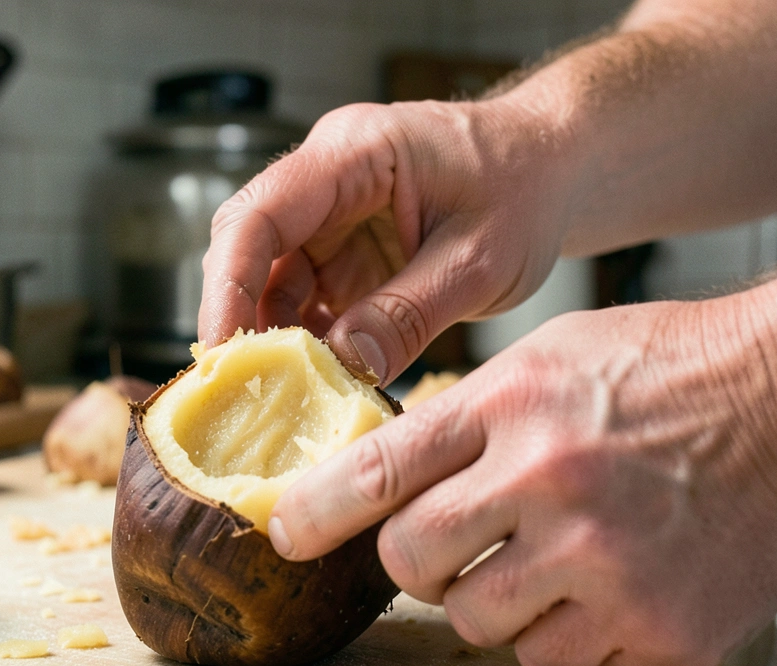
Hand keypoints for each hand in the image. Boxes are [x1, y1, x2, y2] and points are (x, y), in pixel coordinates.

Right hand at [198, 97, 579, 384]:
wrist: (552, 170)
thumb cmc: (525, 188)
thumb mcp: (480, 259)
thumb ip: (410, 313)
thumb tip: (344, 369)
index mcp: (354, 154)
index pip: (259, 214)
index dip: (228, 285)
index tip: (223, 352)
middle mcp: (326, 180)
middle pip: (247, 248)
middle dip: (239, 320)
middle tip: (239, 390)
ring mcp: (330, 218)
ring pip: (270, 282)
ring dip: (273, 340)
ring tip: (281, 401)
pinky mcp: (342, 253)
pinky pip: (305, 302)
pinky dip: (306, 345)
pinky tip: (317, 387)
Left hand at [268, 294, 776, 665]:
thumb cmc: (672, 369)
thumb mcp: (549, 357)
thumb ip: (466, 416)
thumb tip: (386, 472)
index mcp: (512, 407)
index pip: (376, 472)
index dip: (313, 511)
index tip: (285, 533)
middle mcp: (548, 484)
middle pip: (412, 563)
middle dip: (417, 564)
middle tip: (453, 548)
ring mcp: (605, 563)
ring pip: (480, 626)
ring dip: (498, 602)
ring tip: (555, 556)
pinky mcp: (657, 626)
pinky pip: (561, 662)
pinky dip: (569, 634)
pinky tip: (608, 584)